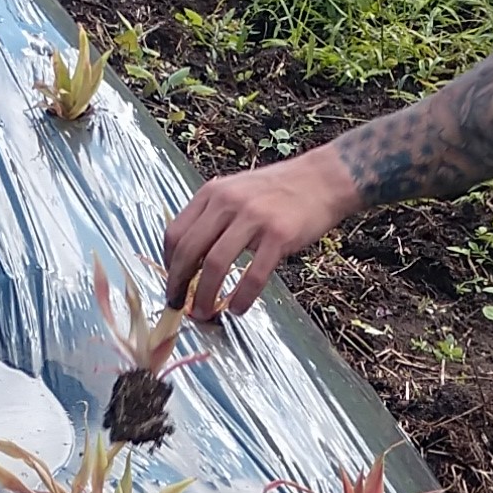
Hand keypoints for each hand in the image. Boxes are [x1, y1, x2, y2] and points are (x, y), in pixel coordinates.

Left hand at [164, 148, 356, 319]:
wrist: (323, 179)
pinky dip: (242, 298)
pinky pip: (252, 276)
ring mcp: (253, 218)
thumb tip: (191, 256)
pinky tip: (238, 308)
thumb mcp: (237, 191)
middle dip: (179, 285)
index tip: (173, 282)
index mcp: (213, 193)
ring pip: (214, 265)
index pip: (175, 232)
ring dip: (205, 295)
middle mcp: (228, 203)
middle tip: (179, 305)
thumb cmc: (280, 190)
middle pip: (189, 251)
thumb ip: (214, 215)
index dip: (168, 263)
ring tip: (204, 312)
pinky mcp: (278, 236)